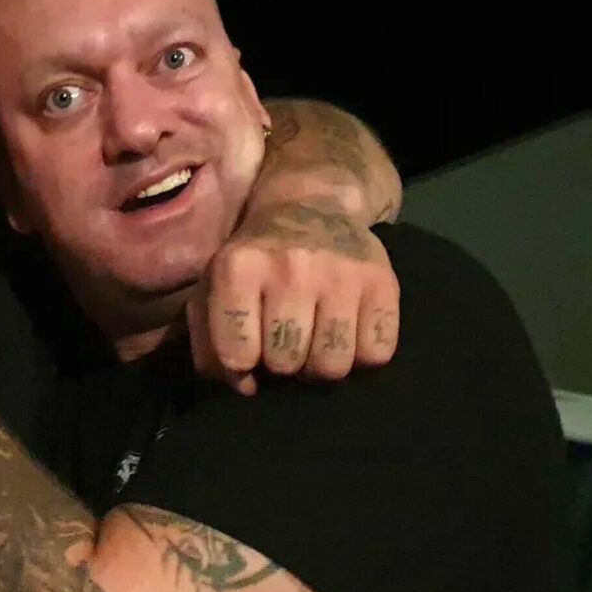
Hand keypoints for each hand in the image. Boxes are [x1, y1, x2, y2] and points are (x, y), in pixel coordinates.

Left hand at [186, 199, 399, 394]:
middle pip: (285, 363)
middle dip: (282, 366)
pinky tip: (347, 335)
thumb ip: (208, 342)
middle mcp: (290, 269)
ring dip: (321, 367)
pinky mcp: (383, 283)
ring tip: (315, 345)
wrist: (311, 206)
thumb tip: (237, 385)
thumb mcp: (213, 287)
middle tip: (286, 346)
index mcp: (238, 267)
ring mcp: (341, 275)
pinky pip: (377, 354)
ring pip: (331, 365)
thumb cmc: (254, 259)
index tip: (247, 358)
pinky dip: (363, 357)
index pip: (236, 353)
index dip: (239, 369)